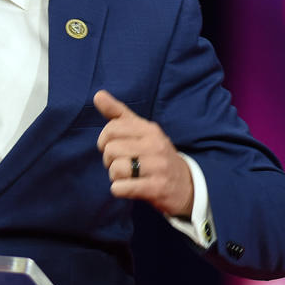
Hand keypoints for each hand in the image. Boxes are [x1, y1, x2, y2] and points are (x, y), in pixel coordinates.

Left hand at [94, 90, 193, 217]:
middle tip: (121, 164)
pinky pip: (122, 187)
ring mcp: (158, 167)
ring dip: (115, 177)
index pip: (111, 128)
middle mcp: (155, 145)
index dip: (104, 141)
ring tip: (127, 177)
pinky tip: (129, 187)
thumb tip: (97, 95)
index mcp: (149, 129)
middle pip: (111, 150)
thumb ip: (118, 113)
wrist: (187, 186)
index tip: (112, 147)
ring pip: (115, 169)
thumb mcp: (141, 131)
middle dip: (109, 160)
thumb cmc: (156, 155)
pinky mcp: (157, 188)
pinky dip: (119, 189)